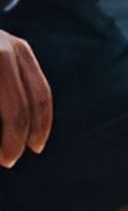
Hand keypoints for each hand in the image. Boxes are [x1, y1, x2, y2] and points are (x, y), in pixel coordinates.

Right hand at [0, 27, 52, 168]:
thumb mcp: (2, 59)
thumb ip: (14, 85)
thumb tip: (31, 132)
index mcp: (16, 50)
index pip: (39, 94)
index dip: (41, 125)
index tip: (36, 147)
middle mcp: (1, 50)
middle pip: (17, 109)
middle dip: (15, 140)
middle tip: (9, 160)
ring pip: (5, 110)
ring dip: (2, 140)